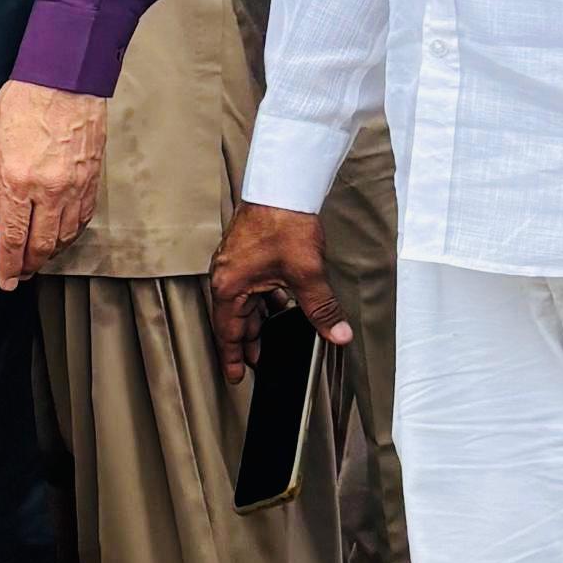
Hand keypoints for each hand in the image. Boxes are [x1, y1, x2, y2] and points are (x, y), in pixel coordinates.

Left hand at [0, 81, 109, 292]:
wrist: (64, 78)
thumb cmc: (23, 104)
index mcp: (19, 181)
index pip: (13, 238)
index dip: (8, 266)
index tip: (6, 282)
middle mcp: (49, 190)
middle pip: (42, 245)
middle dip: (29, 265)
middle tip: (20, 274)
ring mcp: (75, 186)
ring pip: (65, 236)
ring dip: (50, 253)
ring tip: (38, 259)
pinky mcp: (92, 179)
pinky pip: (83, 218)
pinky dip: (71, 234)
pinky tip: (62, 237)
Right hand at [208, 200, 352, 383]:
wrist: (282, 186)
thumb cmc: (282, 222)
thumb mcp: (306, 274)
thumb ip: (321, 309)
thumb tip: (336, 333)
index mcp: (229, 286)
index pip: (228, 332)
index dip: (232, 357)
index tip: (236, 376)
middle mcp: (226, 276)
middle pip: (235, 320)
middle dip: (248, 343)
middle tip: (259, 364)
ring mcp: (234, 264)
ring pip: (245, 303)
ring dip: (258, 321)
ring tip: (272, 338)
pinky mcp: (246, 254)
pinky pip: (251, 287)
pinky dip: (264, 301)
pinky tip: (282, 305)